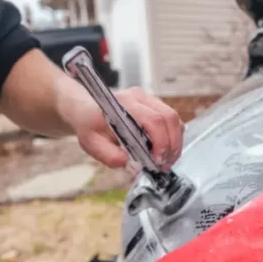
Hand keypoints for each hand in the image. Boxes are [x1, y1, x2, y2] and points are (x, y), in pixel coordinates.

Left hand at [61, 86, 183, 169]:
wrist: (87, 110)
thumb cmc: (90, 125)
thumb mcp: (92, 144)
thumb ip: (110, 155)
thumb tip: (131, 164)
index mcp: (123, 104)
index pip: (153, 120)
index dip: (161, 142)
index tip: (157, 161)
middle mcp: (139, 97)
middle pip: (169, 117)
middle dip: (172, 144)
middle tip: (165, 165)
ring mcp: (149, 98)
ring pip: (174, 118)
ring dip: (175, 141)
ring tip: (166, 160)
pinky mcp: (154, 104)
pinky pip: (171, 120)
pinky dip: (173, 136)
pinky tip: (165, 151)